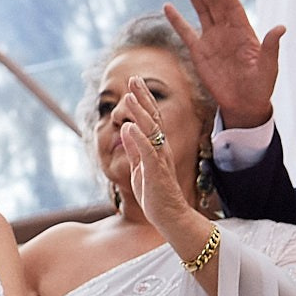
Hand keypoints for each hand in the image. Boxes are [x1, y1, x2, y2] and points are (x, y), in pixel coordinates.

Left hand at [113, 77, 195, 230]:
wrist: (169, 217)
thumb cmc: (155, 194)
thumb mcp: (139, 168)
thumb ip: (134, 150)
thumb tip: (125, 130)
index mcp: (157, 147)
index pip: (151, 119)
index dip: (143, 101)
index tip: (134, 84)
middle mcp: (161, 149)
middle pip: (153, 118)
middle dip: (143, 98)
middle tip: (133, 79)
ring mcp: (160, 159)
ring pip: (151, 130)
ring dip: (139, 112)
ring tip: (128, 96)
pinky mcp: (156, 171)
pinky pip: (147, 151)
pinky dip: (138, 138)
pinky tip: (128, 126)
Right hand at [165, 0, 281, 128]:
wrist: (244, 104)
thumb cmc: (261, 87)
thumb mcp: (268, 68)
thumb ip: (271, 48)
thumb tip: (281, 27)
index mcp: (244, 32)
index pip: (231, 6)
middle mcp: (227, 31)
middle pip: (215, 3)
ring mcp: (212, 40)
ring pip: (202, 11)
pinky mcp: (199, 52)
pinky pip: (186, 32)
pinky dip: (177, 20)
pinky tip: (168, 7)